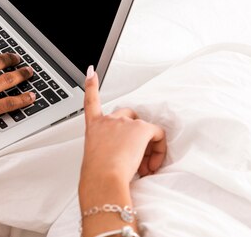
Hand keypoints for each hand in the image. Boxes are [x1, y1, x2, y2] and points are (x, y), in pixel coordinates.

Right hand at [79, 66, 165, 197]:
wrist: (103, 178)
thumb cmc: (98, 175)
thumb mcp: (94, 158)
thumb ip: (105, 150)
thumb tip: (118, 158)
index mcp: (94, 126)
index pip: (91, 101)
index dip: (91, 85)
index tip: (92, 72)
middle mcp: (108, 120)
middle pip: (127, 116)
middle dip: (134, 133)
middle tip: (136, 157)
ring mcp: (125, 123)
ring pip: (144, 130)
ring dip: (147, 147)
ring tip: (144, 168)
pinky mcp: (140, 129)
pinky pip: (158, 134)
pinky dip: (159, 148)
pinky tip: (155, 161)